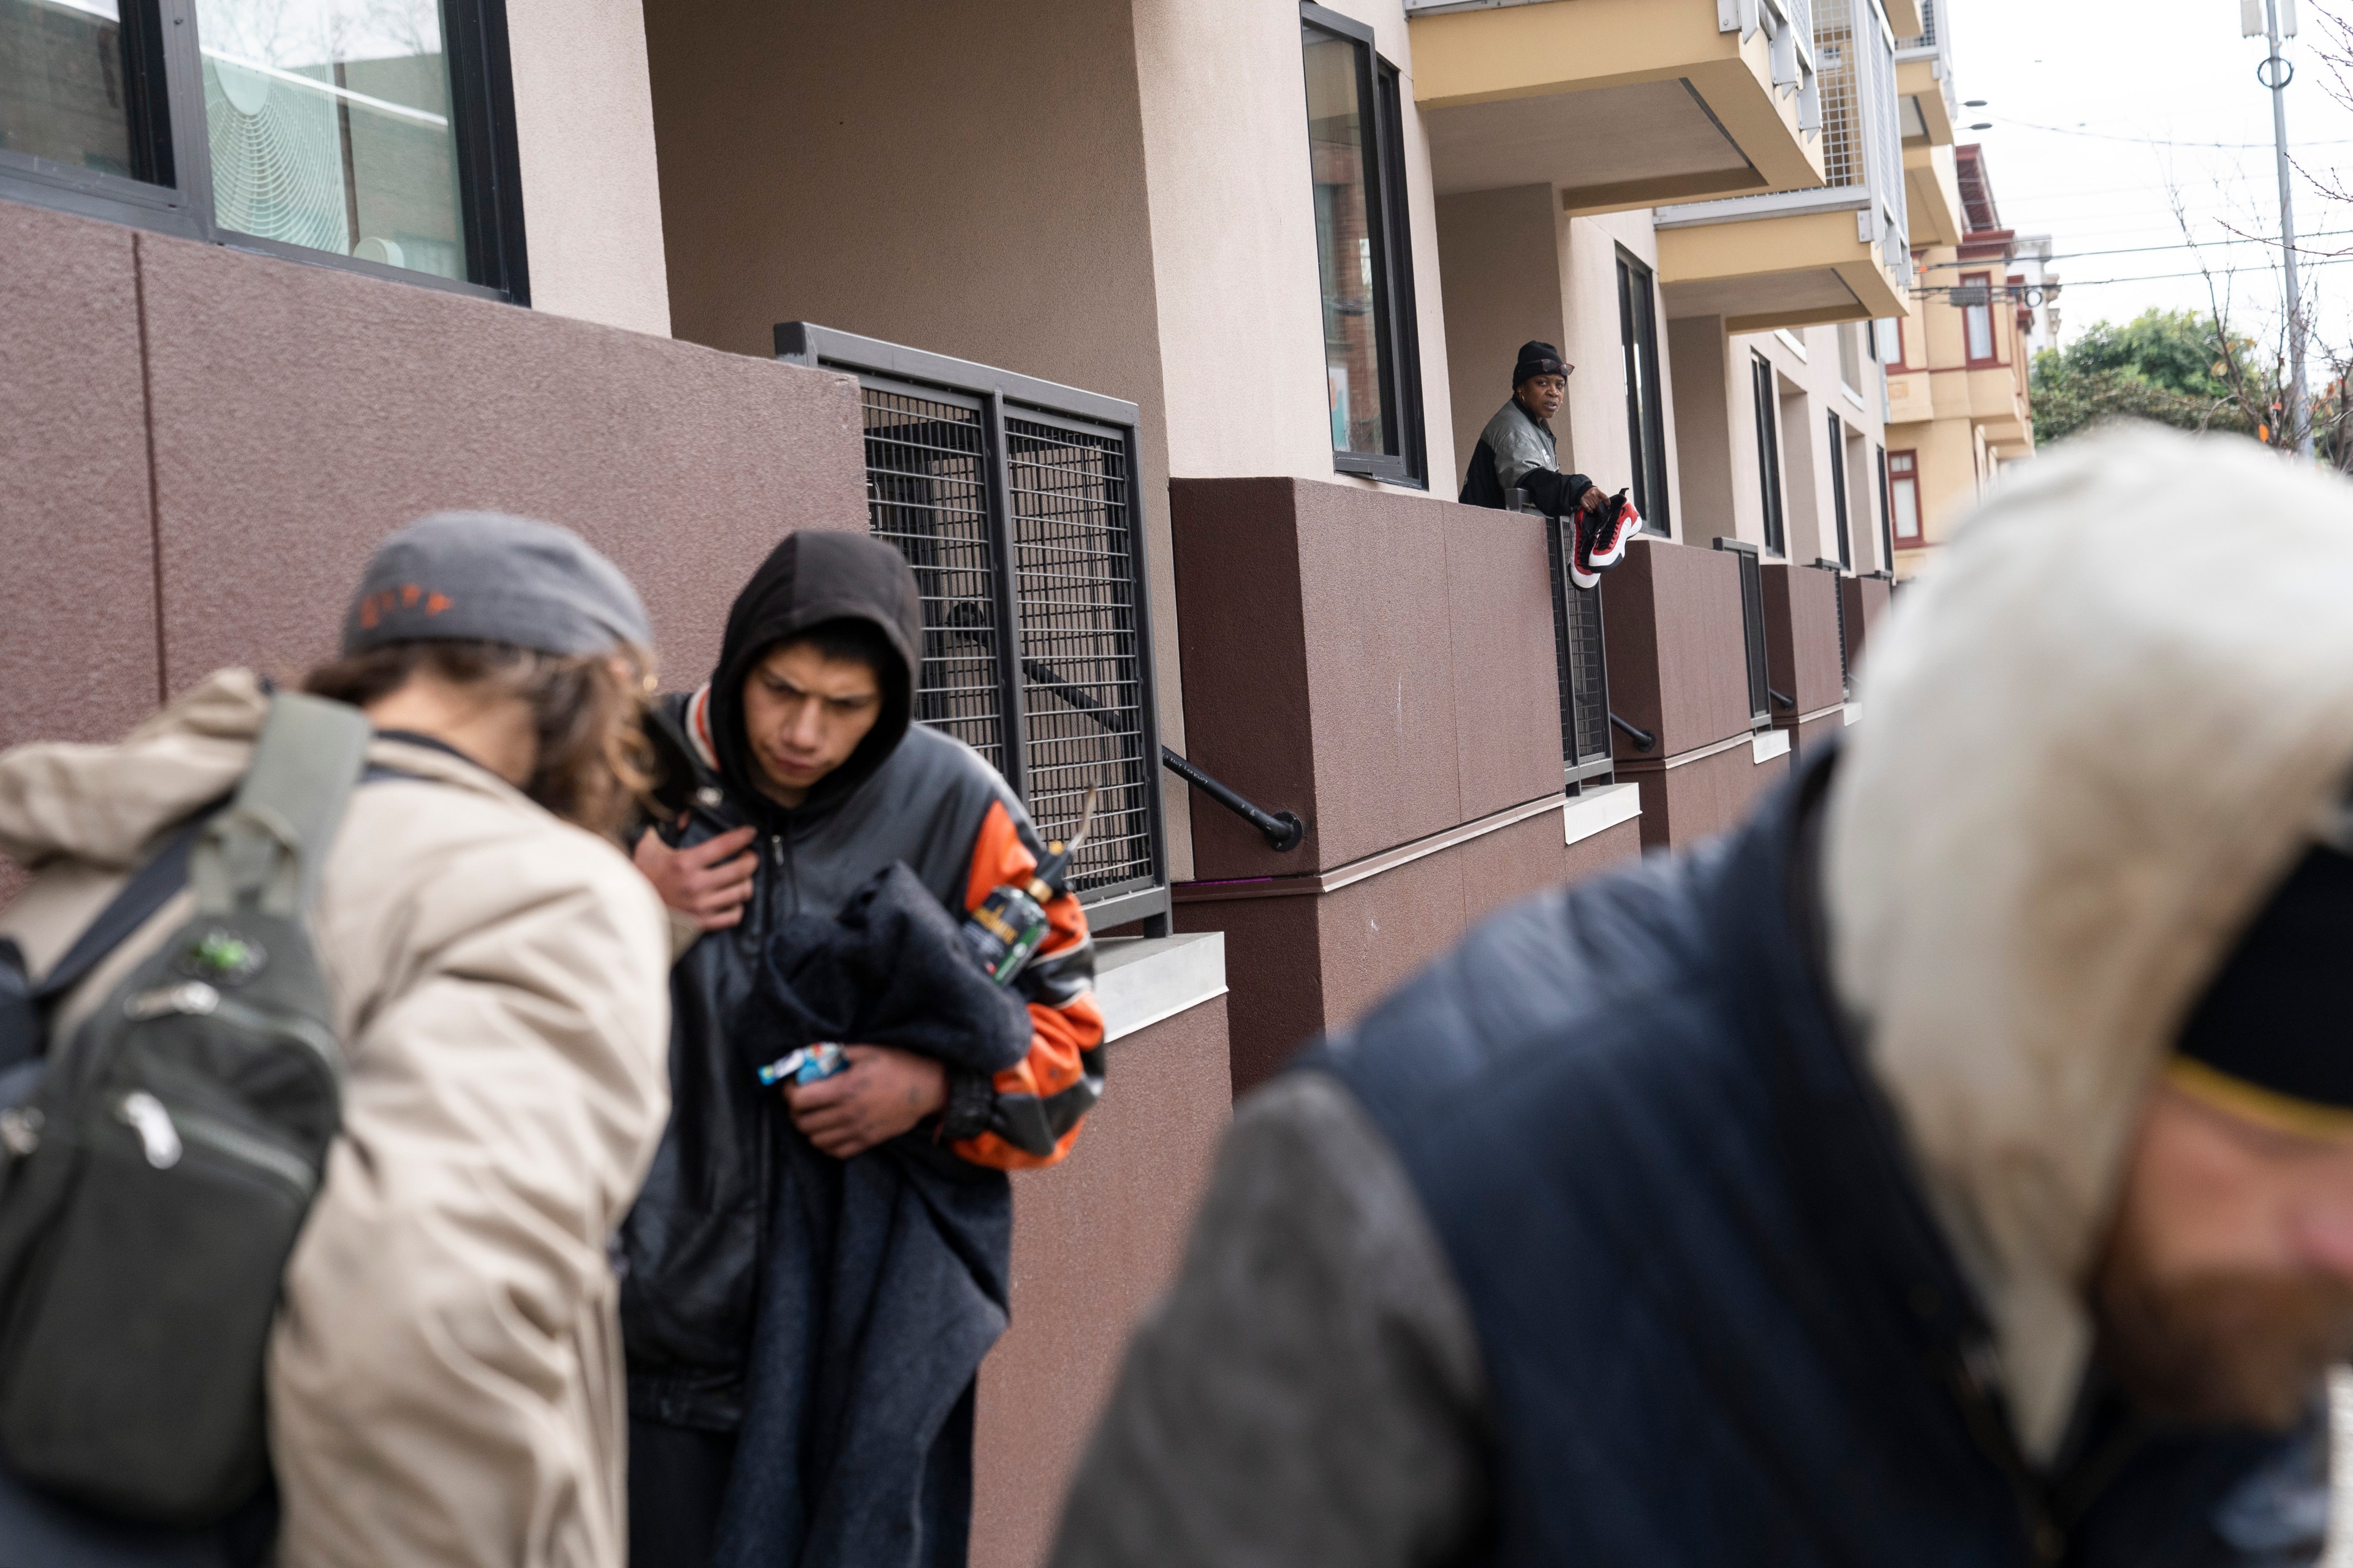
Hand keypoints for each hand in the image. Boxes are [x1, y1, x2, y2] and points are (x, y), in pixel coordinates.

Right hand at [633, 822, 757, 929]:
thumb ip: (664, 830)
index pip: (724, 845)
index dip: (743, 836)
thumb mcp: (648, 849)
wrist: (630, 914)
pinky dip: (738, 906)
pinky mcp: (703, 923)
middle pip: (741, 869)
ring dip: (747, 882)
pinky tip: (733, 898)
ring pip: (742, 892)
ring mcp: (702, 906)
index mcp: (684, 863)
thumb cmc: (641, 879)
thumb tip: (683, 816)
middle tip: (749, 855)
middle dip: (751, 859)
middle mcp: (696, 884)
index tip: (750, 833)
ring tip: (743, 876)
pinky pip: (734, 915)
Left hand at [784, 1046, 947, 1158]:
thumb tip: (811, 1054)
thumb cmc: (897, 1064)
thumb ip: (837, 1053)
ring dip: (809, 1128)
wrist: (927, 1088)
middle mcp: (848, 1113)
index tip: (792, 1086)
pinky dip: (825, 1143)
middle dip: (795, 1111)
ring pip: (815, 1140)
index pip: (799, 1100)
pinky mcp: (868, 1141)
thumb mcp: (867, 1050)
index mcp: (844, 1089)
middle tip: (801, 1101)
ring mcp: (858, 1130)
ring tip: (814, 1116)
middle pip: (802, 1123)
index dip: (789, 1092)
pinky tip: (829, 1130)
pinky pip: (835, 1151)